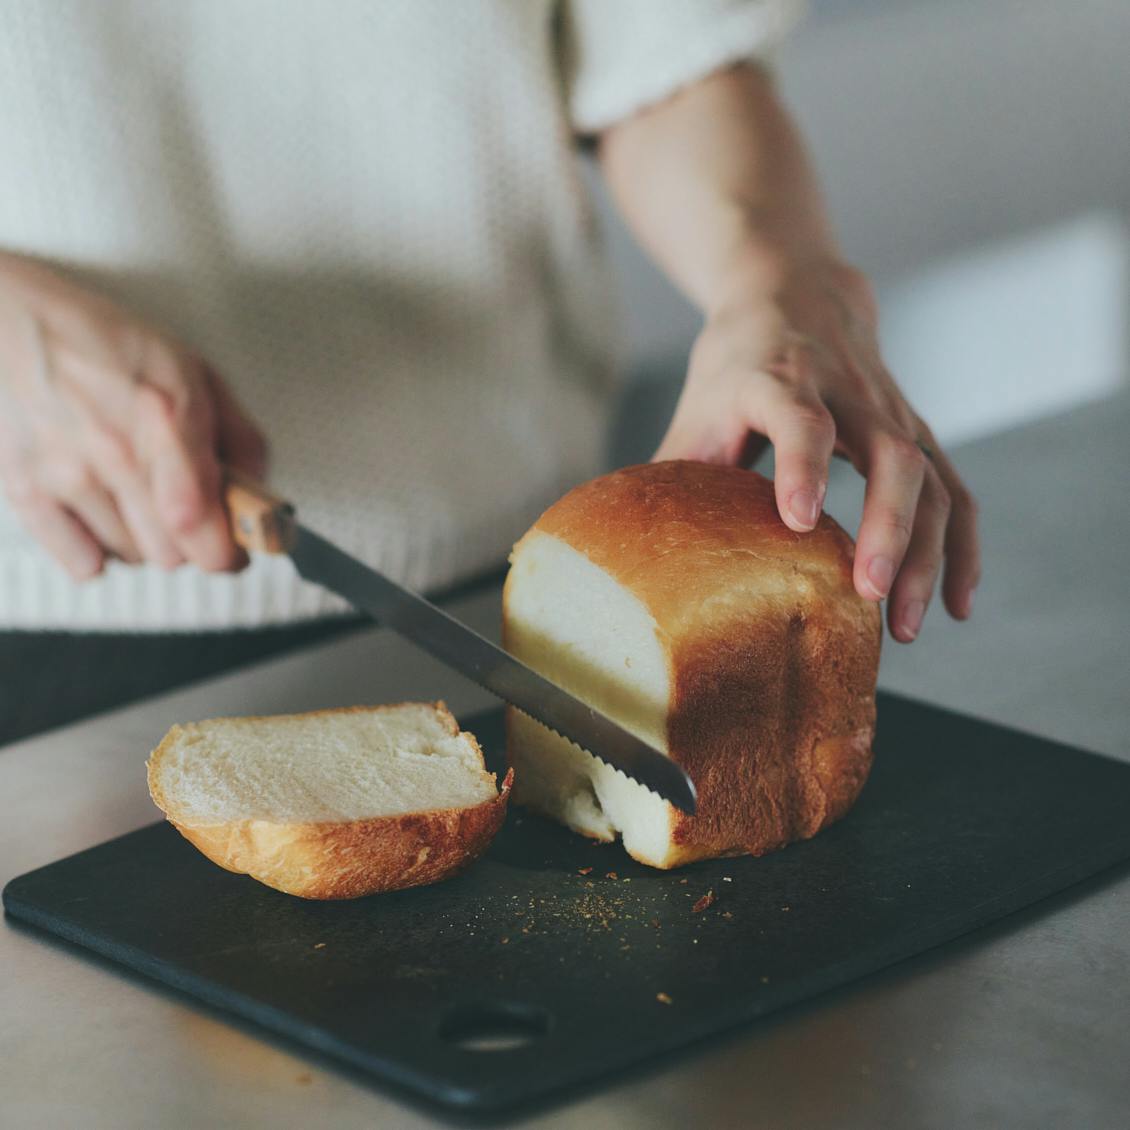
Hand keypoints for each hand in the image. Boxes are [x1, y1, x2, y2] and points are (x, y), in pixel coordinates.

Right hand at [0, 253, 266, 579]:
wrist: (8, 320)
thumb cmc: (105, 343)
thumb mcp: (193, 370)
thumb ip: (239, 435)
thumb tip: (260, 492)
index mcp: (168, 417)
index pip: (202, 522)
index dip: (230, 550)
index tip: (237, 547)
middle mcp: (116, 450)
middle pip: (173, 555)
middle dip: (190, 543)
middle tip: (186, 514)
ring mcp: (67, 473)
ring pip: (133, 558)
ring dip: (146, 542)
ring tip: (140, 500)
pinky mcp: (25, 489)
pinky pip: (82, 563)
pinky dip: (100, 553)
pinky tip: (104, 518)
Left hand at [654, 257, 979, 641]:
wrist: (796, 294)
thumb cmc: (736, 363)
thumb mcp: (697, 406)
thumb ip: (674, 476)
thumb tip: (632, 558)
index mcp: (777, 378)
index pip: (800, 418)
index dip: (803, 466)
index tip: (799, 520)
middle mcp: (847, 392)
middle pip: (890, 454)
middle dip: (887, 527)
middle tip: (868, 593)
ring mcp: (892, 412)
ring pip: (932, 479)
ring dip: (926, 554)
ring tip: (903, 624)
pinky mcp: (918, 432)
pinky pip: (956, 491)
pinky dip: (960, 548)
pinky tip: (955, 605)